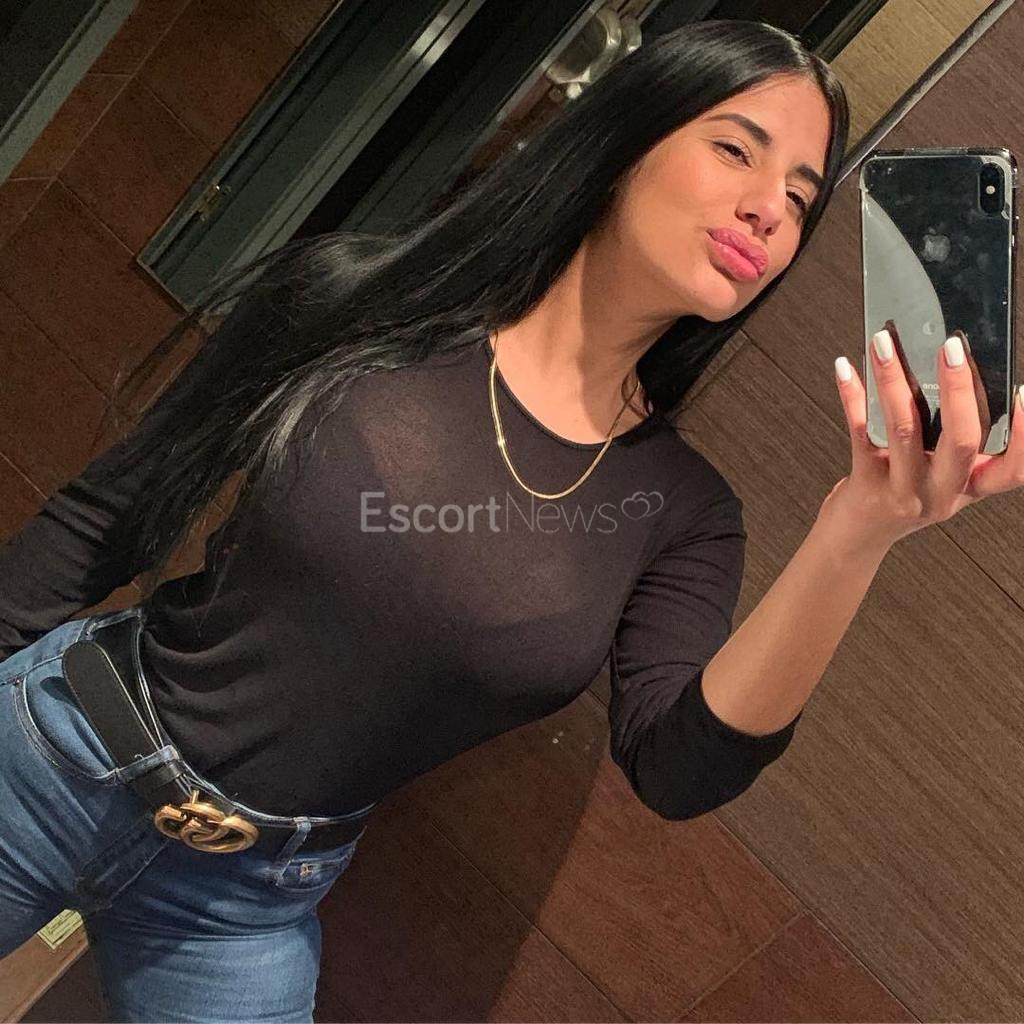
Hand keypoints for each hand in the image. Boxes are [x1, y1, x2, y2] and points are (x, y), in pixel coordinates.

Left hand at [825, 320, 1023, 551]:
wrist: (853, 542)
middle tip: (951, 348)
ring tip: (884, 345)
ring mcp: (902, 491)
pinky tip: (847, 369)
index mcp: (967, 487)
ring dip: (893, 379)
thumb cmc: (896, 501)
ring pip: (904, 428)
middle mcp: (939, 492)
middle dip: (959, 389)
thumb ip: (951, 443)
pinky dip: (852, 395)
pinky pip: (860, 431)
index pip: (1013, 469)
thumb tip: (951, 376)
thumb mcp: (939, 480)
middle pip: (962, 440)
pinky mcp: (864, 484)